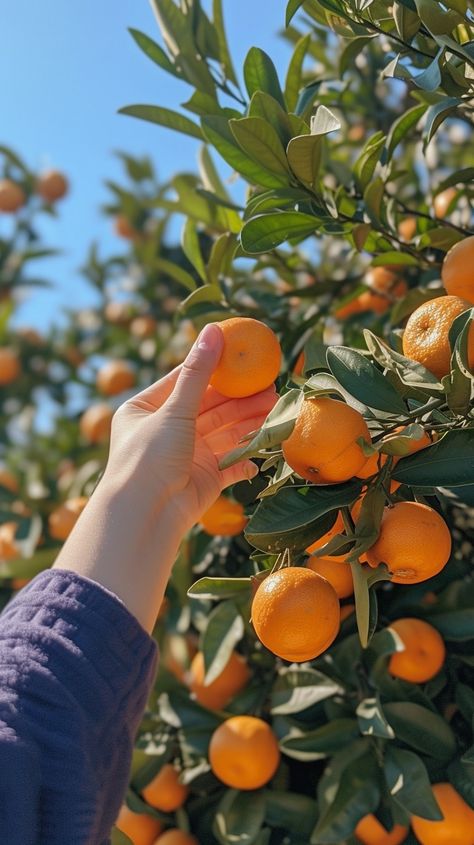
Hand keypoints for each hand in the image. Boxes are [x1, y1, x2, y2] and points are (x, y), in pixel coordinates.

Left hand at [104, 323, 276, 532]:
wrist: (145, 516)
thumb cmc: (149, 457)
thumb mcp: (174, 410)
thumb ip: (199, 373)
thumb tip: (214, 330)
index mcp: (146, 409)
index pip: (186, 380)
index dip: (216, 368)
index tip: (244, 356)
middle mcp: (165, 430)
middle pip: (210, 408)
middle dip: (241, 399)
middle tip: (270, 386)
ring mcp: (185, 456)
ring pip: (224, 433)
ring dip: (249, 423)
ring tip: (275, 410)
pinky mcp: (203, 480)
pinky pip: (230, 463)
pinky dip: (246, 456)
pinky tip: (264, 447)